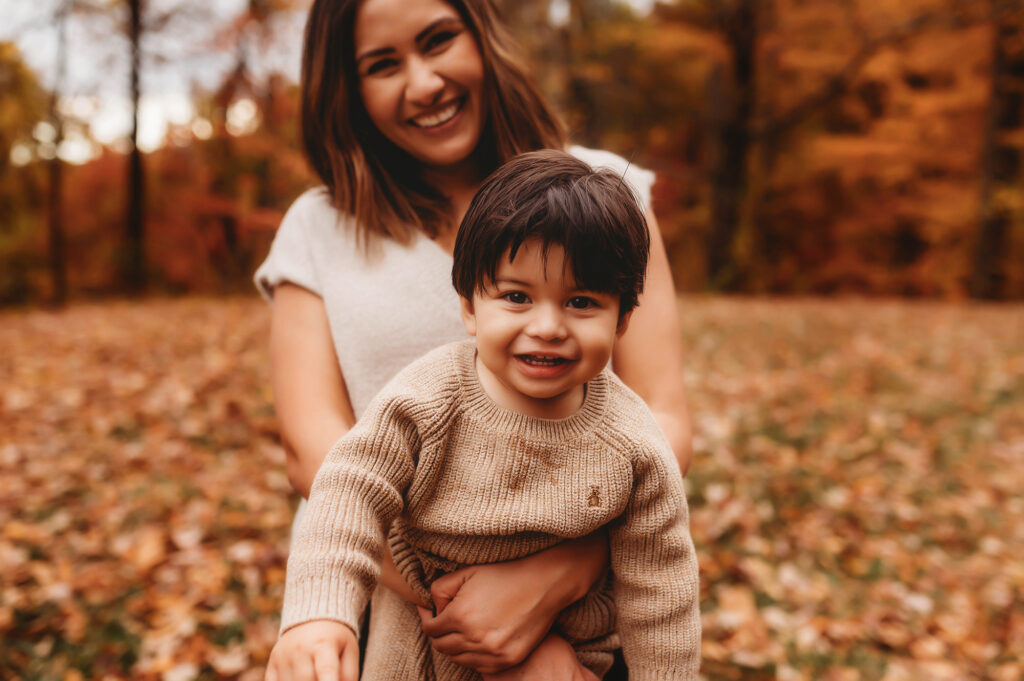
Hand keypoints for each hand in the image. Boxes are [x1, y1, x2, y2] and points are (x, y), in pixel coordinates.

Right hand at [265, 620, 359, 680]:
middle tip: (321, 677)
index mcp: (324, 644)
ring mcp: (283, 655)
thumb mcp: (349, 651)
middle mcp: (300, 648)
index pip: (326, 669)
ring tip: (313, 674)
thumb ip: (348, 675)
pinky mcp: (272, 663)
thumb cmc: (336, 640)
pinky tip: (297, 677)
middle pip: (306, 680)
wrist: (312, 618)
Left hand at [416, 536, 606, 673]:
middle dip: (439, 633)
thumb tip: (434, 608)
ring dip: (455, 646)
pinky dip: (473, 656)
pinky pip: (479, 666)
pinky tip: (478, 640)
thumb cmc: (504, 574)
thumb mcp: (467, 572)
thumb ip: (440, 589)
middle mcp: (474, 639)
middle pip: (442, 647)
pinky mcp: (508, 660)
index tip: (430, 611)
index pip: (430, 629)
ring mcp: (492, 653)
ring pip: (458, 659)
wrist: (543, 584)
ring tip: (462, 630)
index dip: (427, 618)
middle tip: (445, 620)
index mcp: (460, 616)